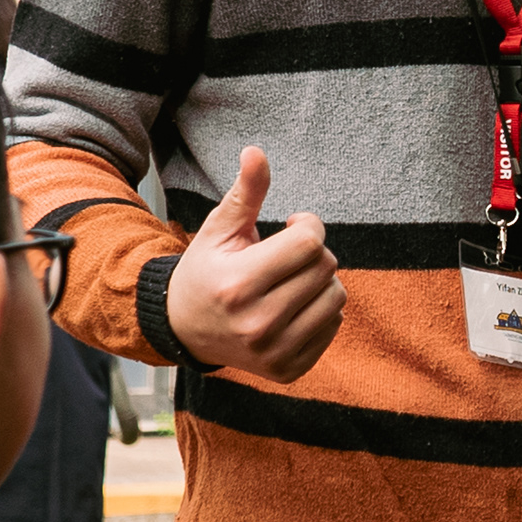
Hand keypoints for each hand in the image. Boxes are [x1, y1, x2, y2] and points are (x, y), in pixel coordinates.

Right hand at [165, 147, 342, 381]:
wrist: (184, 329)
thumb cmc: (206, 270)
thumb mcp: (218, 229)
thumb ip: (244, 193)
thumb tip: (256, 151)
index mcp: (238, 285)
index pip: (310, 243)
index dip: (308, 225)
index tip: (293, 224)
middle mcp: (257, 324)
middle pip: (326, 268)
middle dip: (313, 252)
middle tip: (288, 253)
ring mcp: (273, 353)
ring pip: (337, 298)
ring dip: (321, 281)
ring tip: (292, 279)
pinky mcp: (288, 370)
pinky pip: (334, 326)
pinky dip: (321, 310)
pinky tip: (293, 306)